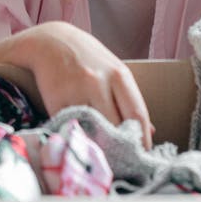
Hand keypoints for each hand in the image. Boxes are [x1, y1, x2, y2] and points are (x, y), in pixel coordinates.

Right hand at [19, 21, 152, 148]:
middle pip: (116, 126)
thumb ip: (129, 99)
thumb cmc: (87, 57)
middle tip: (123, 161)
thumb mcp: (113, 70)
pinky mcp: (56, 101)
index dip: (143, 139)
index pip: (138, 114)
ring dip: (99, 146)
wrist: (50, 41)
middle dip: (121, 147)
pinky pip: (71, 128)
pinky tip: (82, 143)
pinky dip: (78, 138)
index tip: (143, 155)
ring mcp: (76, 91)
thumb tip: (150, 130)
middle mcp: (98, 82)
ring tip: (104, 156)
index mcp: (118, 75)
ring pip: (93, 130)